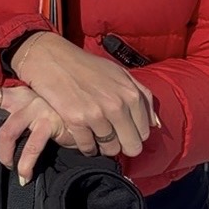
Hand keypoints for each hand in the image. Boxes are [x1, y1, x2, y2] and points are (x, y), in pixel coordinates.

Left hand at [0, 83, 69, 184]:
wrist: (86, 118)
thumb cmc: (53, 120)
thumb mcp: (28, 116)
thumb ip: (10, 121)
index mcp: (11, 94)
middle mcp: (20, 95)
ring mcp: (35, 106)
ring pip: (5, 131)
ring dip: (3, 155)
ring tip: (9, 167)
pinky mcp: (51, 121)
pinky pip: (31, 147)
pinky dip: (25, 165)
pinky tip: (26, 175)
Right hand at [11, 33, 157, 170]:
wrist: (52, 58)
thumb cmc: (87, 66)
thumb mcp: (120, 74)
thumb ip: (142, 96)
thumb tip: (156, 124)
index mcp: (131, 93)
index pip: (144, 132)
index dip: (134, 135)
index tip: (123, 131)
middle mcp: (117, 105)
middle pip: (131, 146)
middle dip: (122, 145)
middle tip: (110, 138)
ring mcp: (96, 113)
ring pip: (110, 149)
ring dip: (102, 146)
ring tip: (94, 134)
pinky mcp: (76, 120)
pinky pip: (88, 147)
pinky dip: (85, 146)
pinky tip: (81, 135)